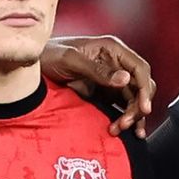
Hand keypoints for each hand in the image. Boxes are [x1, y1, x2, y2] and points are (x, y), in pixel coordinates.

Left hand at [42, 32, 159, 132]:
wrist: (33, 64)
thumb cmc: (50, 54)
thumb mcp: (71, 60)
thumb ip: (98, 70)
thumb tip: (125, 79)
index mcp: (113, 49)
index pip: (139, 68)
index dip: (145, 89)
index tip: (143, 108)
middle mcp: (116, 62)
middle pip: (140, 86)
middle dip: (137, 106)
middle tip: (125, 123)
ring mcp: (111, 78)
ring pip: (132, 99)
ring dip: (131, 116)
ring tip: (120, 129)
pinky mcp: (104, 91)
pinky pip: (120, 105)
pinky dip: (124, 117)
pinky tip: (122, 129)